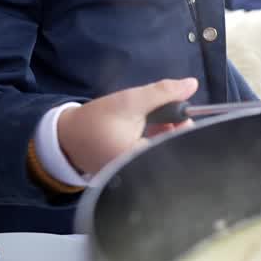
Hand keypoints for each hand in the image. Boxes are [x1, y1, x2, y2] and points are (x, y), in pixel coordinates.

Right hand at [57, 78, 197, 176]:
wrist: (67, 137)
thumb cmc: (97, 120)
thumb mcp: (130, 101)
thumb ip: (163, 92)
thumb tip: (192, 84)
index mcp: (141, 161)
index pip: (177, 147)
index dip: (185, 128)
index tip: (182, 112)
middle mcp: (142, 174)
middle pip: (173, 152)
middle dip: (176, 129)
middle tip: (170, 113)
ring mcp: (138, 176)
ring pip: (165, 153)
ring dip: (168, 134)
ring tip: (157, 118)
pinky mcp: (135, 173)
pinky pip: (155, 157)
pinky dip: (158, 141)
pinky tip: (151, 127)